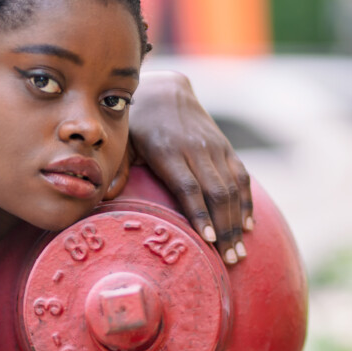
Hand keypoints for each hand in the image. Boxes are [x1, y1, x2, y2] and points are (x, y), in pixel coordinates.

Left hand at [124, 71, 252, 264]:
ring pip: (232, 187)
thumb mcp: (123, 139)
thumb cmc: (138, 122)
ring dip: (237, 221)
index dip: (200, 213)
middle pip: (215, 193)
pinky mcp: (225, 147)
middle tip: (229, 260)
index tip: (209, 239)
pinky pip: (241, 176)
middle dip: (225, 228)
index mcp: (168, 150)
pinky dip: (246, 202)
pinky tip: (248, 226)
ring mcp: (214, 148)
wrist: (166, 90)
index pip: (188, 186)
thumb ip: (118, 167)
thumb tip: (103, 195)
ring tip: (240, 253)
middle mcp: (195, 149)